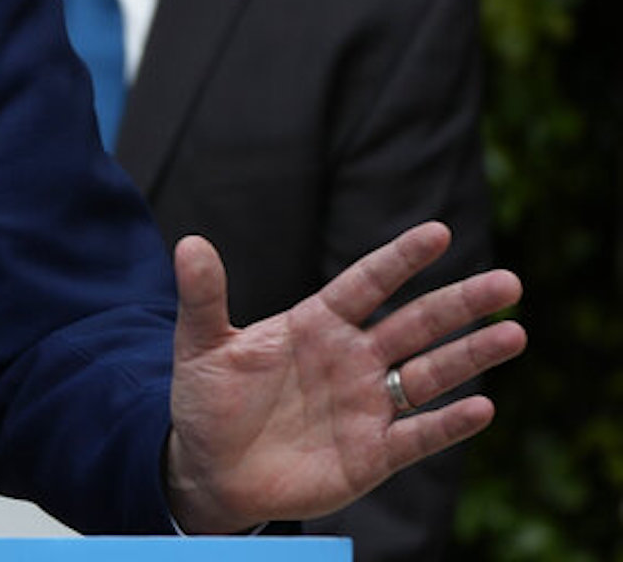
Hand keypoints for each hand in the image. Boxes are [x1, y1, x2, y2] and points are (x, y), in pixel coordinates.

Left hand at [162, 221, 523, 535]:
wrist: (211, 469)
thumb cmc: (210, 402)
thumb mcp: (201, 346)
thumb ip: (203, 297)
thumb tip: (190, 243)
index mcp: (316, 325)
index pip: (366, 283)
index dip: (400, 260)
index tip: (438, 233)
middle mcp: (351, 359)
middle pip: (415, 324)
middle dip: (459, 303)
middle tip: (509, 282)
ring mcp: (366, 406)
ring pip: (429, 375)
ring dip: (471, 356)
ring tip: (514, 333)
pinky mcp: (372, 453)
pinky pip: (418, 435)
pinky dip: (449, 424)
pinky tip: (483, 408)